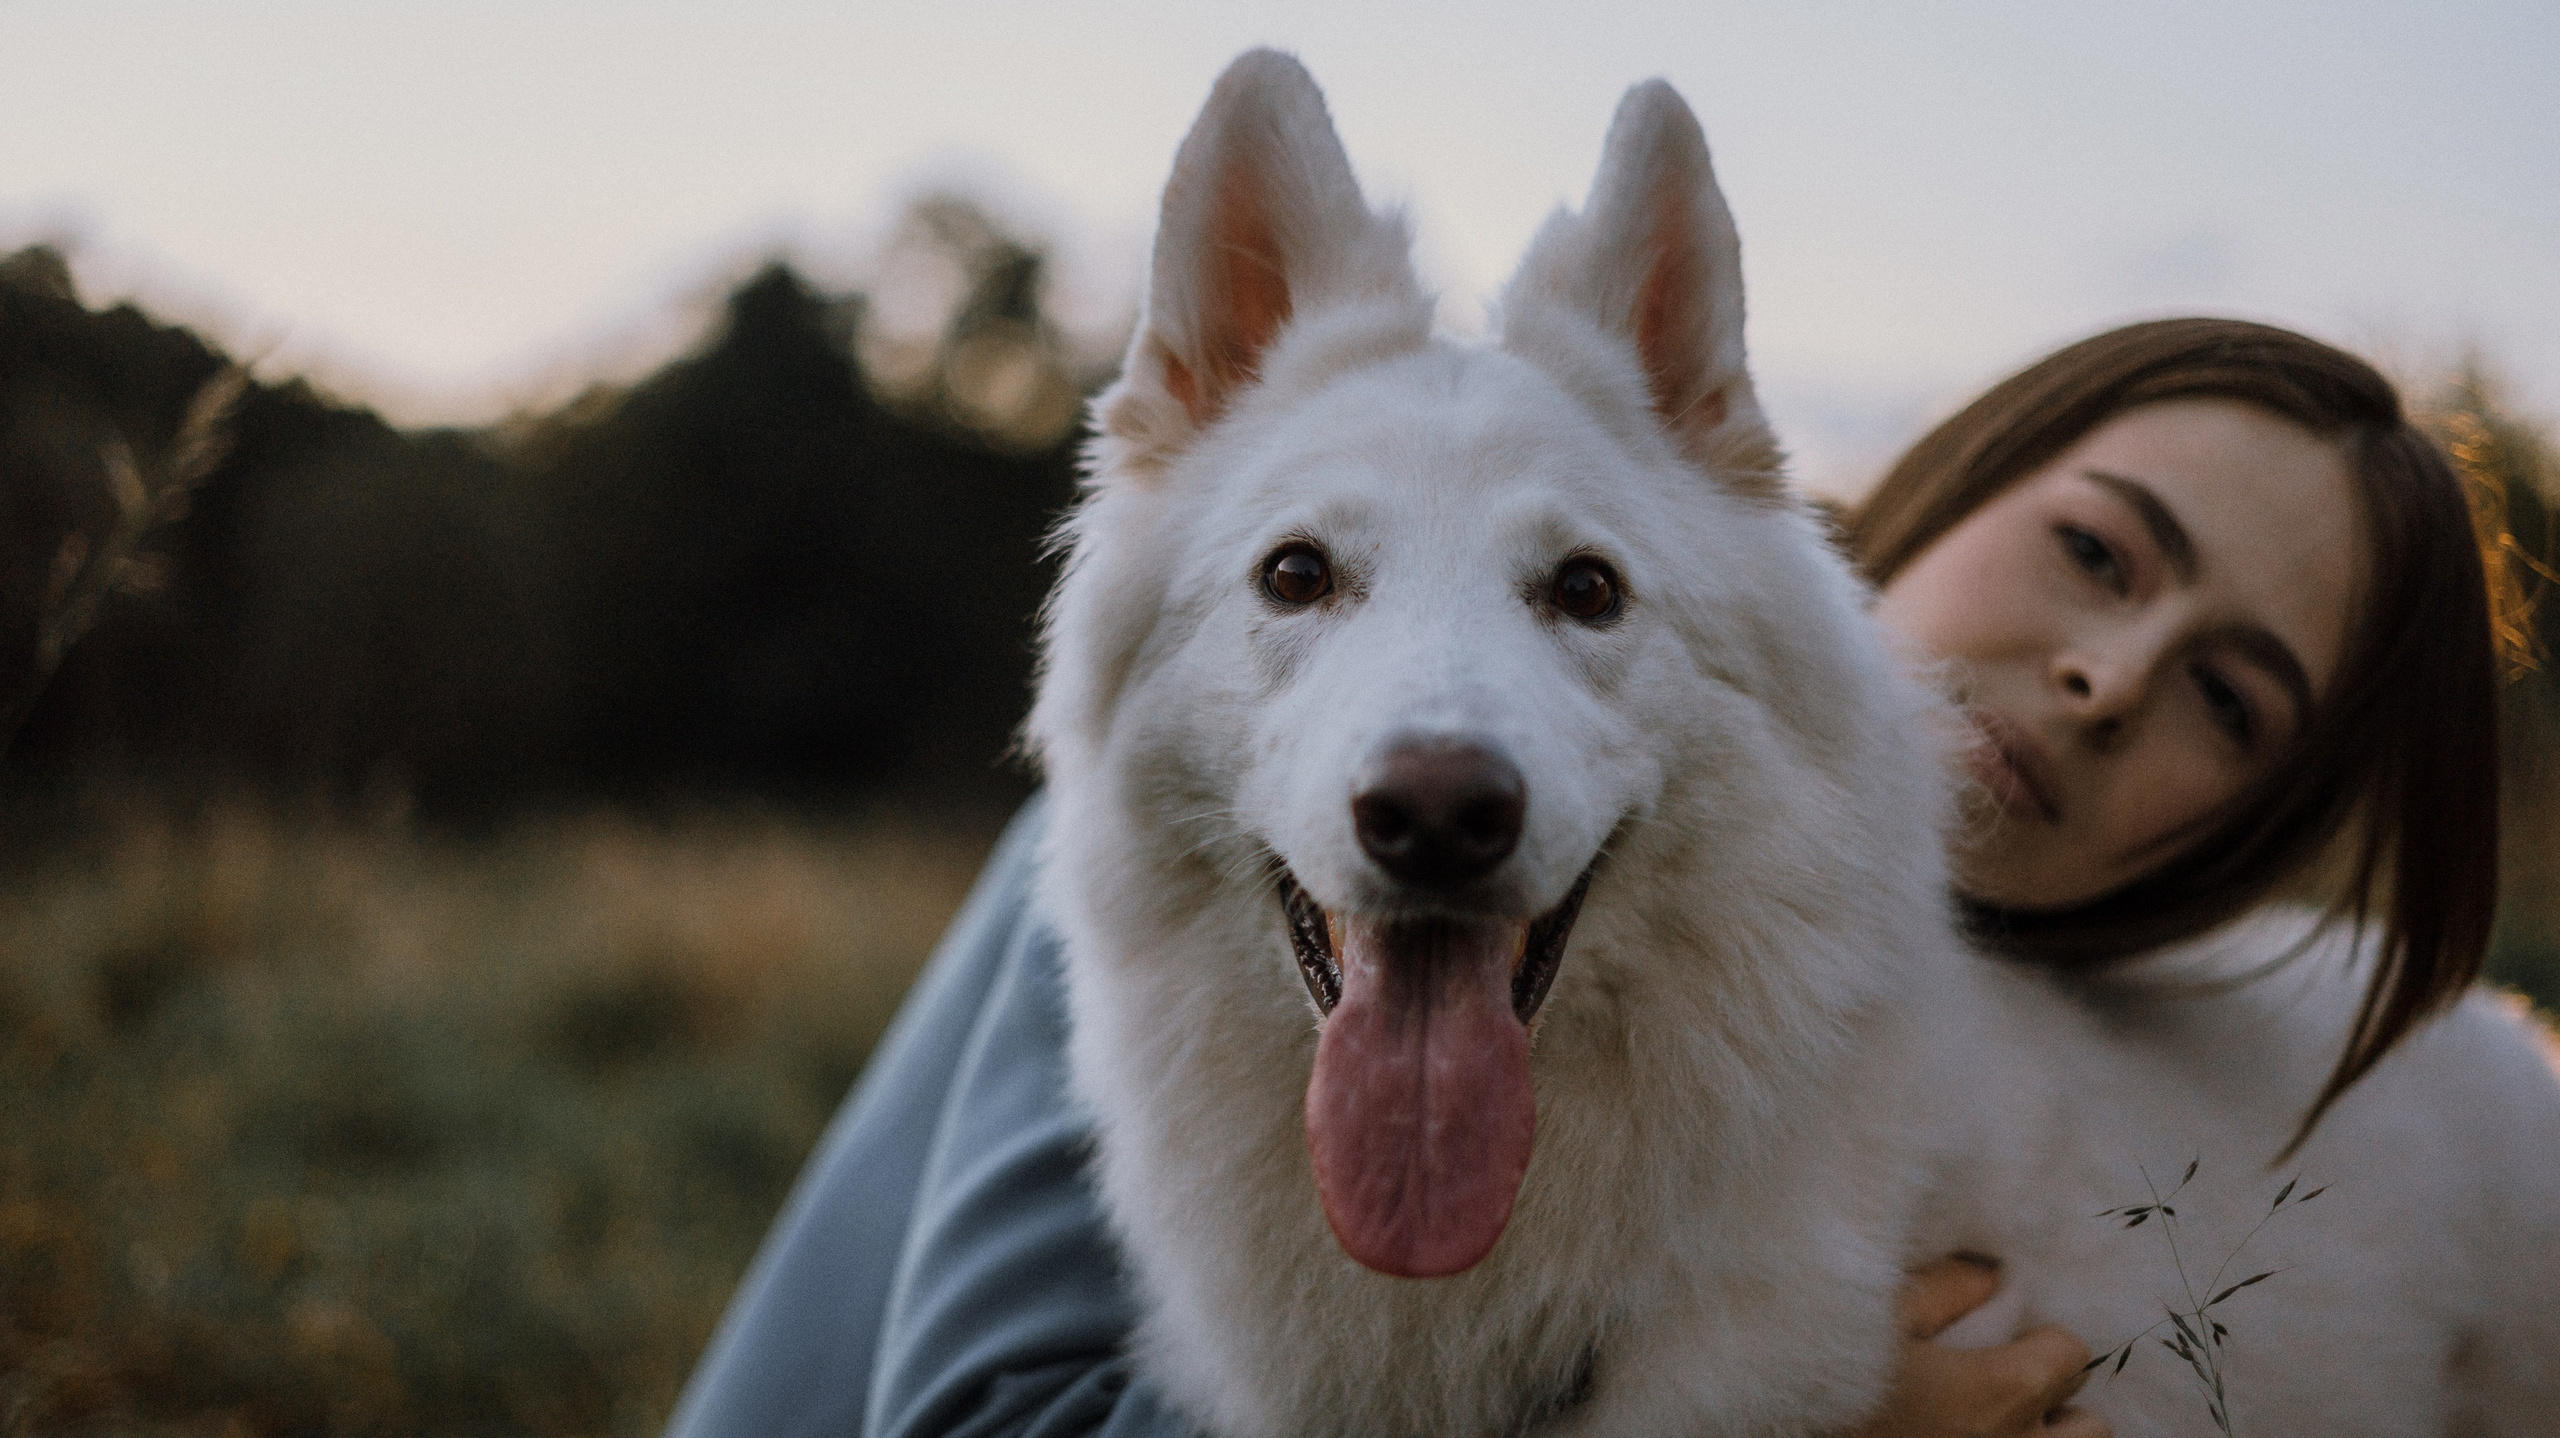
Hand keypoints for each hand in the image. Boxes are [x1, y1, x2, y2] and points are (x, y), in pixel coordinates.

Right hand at [1837, 1255, 2109, 1437]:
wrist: (1789, 1423)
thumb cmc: (1838, 1380)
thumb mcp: (1881, 1315)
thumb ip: (1946, 1288)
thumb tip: (1990, 1275)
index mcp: (2005, 1391)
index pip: (2072, 1354)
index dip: (2042, 1339)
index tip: (2007, 1339)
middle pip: (2090, 1423)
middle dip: (2056, 1398)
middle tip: (2009, 1386)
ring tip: (2001, 1424)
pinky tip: (1971, 1434)